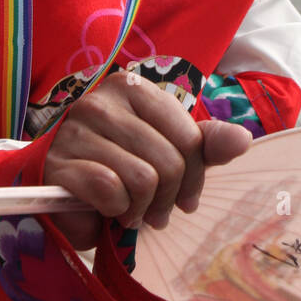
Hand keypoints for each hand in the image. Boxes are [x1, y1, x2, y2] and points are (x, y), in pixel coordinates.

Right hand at [44, 71, 252, 248]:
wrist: (58, 189)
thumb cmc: (117, 168)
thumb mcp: (165, 152)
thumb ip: (203, 144)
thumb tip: (243, 140)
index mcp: (134, 89)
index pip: (191, 137)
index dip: (195, 177)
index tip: (185, 198)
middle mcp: (102, 100)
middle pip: (169, 162)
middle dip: (167, 198)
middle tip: (154, 211)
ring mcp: (76, 129)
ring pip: (142, 179)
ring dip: (140, 208)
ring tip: (129, 209)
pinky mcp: (58, 163)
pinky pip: (109, 190)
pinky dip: (114, 209)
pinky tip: (106, 209)